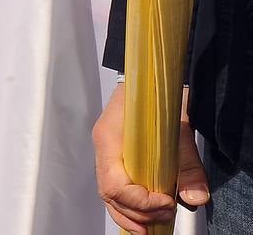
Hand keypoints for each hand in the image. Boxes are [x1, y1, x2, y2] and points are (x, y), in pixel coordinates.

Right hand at [93, 83, 208, 234]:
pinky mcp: (115, 159)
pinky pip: (114, 189)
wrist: (149, 78)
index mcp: (109, 139)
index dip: (139, 201)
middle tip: (166, 215)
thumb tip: (195, 197)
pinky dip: (127, 208)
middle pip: (109, 194)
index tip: (167, 202)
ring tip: (156, 223)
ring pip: (108, 196)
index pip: (113, 183)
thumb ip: (187, 163)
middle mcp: (104, 149)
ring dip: (131, 215)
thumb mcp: (179, 128)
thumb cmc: (157, 98)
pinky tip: (143, 219)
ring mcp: (106, 154)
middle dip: (137, 213)